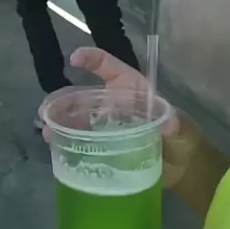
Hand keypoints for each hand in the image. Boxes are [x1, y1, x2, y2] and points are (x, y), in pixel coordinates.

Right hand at [39, 48, 199, 188]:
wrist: (184, 169)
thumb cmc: (184, 139)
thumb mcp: (182, 129)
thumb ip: (176, 124)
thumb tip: (170, 123)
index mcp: (132, 89)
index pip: (109, 66)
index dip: (92, 58)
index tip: (74, 59)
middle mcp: (116, 103)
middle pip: (86, 95)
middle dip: (65, 100)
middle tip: (45, 110)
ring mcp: (109, 125)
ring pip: (80, 118)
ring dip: (62, 122)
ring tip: (46, 132)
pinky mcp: (106, 146)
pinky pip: (83, 140)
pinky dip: (68, 141)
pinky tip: (56, 148)